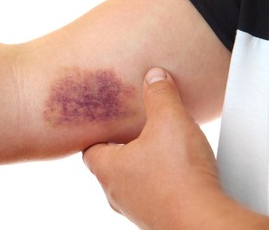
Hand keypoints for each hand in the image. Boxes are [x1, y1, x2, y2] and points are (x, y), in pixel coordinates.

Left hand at [83, 67, 221, 228]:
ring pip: (130, 182)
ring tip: (156, 151)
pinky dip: (156, 182)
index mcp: (109, 168)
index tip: (104, 125)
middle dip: (120, 148)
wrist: (203, 222)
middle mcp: (117, 192)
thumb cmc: (179, 176)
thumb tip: (155, 77)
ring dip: (140, 166)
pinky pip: (149, 195)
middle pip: (109, 166)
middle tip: (133, 132)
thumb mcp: (170, 121)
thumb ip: (160, 95)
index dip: (96, 135)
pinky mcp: (156, 218)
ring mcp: (136, 208)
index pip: (89, 150)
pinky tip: (174, 174)